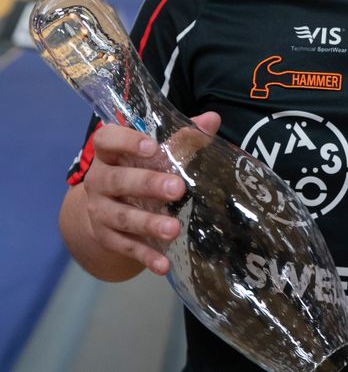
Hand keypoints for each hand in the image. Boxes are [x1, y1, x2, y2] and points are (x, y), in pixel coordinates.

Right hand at [83, 111, 221, 275]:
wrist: (106, 207)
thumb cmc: (137, 168)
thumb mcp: (155, 151)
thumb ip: (182, 136)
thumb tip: (212, 119)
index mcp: (109, 153)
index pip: (106, 140)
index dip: (126, 141)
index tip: (152, 147)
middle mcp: (99, 180)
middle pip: (118, 180)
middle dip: (148, 184)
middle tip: (177, 189)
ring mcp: (99, 211)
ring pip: (121, 217)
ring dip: (148, 223)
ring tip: (174, 229)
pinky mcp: (106, 237)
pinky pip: (126, 247)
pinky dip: (145, 255)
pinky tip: (164, 264)